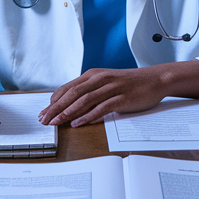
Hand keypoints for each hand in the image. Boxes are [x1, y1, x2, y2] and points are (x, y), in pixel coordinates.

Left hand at [39, 67, 167, 126]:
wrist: (154, 79)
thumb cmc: (128, 83)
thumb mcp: (105, 82)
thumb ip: (89, 90)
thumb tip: (69, 105)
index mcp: (93, 74)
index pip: (68, 88)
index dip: (54, 101)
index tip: (44, 112)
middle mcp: (100, 79)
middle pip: (72, 94)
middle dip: (56, 108)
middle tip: (44, 120)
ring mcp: (111, 87)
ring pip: (84, 100)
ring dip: (68, 112)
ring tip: (57, 123)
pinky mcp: (121, 97)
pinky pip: (101, 107)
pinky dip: (88, 116)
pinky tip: (78, 123)